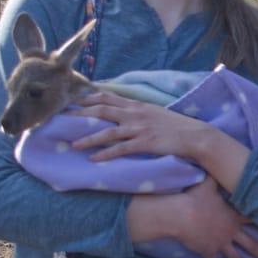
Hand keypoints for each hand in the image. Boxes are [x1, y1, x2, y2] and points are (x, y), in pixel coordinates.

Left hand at [73, 91, 248, 186]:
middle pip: (101, 111)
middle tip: (61, 119)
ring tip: (73, 145)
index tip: (71, 101)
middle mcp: (135, 114)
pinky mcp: (145, 143)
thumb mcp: (154, 112)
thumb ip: (137, 111)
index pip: (107, 97)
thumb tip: (121, 112)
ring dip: (88, 138)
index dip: (86, 99)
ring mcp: (139, 129)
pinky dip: (106, 154)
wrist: (196, 135)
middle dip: (80, 115)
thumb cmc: (176, 126)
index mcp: (137, 105)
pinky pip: (121, 149)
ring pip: (108, 132)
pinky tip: (94, 159)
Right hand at [125, 179, 257, 257]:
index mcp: (233, 216)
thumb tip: (217, 158)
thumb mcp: (207, 184)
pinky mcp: (208, 252)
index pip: (254, 220)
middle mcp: (230, 232)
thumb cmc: (193, 197)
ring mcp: (220, 243)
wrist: (180, 214)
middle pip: (251, 246)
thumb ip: (215, 176)